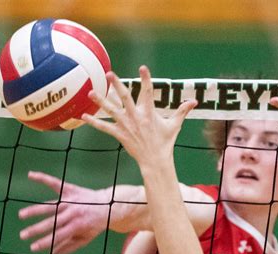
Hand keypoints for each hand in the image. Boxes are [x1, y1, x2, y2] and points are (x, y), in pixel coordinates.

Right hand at [18, 171, 110, 253]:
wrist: (109, 206)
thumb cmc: (94, 225)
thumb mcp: (84, 239)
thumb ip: (67, 248)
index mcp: (77, 226)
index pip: (58, 236)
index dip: (45, 243)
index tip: (32, 248)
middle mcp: (73, 212)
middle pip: (51, 223)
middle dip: (36, 230)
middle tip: (22, 235)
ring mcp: (71, 200)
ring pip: (49, 205)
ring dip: (34, 210)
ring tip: (21, 215)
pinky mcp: (70, 189)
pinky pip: (55, 183)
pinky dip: (42, 178)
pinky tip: (31, 175)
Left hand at [81, 66, 196, 171]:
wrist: (155, 161)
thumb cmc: (165, 143)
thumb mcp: (174, 125)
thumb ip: (182, 111)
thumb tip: (194, 102)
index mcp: (149, 113)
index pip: (147, 92)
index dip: (146, 79)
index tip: (142, 68)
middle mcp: (136, 117)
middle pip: (125, 98)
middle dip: (117, 85)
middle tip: (110, 74)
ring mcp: (127, 126)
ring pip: (111, 111)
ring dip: (101, 101)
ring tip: (91, 92)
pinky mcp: (120, 135)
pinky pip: (105, 128)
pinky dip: (94, 122)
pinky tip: (83, 117)